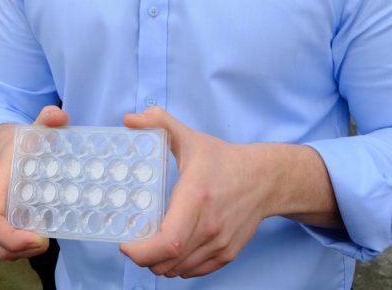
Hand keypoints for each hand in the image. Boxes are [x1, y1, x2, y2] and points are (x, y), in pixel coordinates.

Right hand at [0, 105, 67, 260]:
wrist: (3, 148)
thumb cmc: (18, 143)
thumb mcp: (32, 130)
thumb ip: (46, 120)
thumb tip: (59, 116)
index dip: (10, 236)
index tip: (38, 238)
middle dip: (22, 249)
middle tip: (47, 240)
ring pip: (4, 247)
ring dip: (26, 250)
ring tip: (49, 237)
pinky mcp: (7, 222)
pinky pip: (12, 243)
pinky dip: (28, 245)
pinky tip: (47, 232)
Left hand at [119, 107, 269, 278]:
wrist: (265, 178)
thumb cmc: (224, 160)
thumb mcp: (190, 137)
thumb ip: (159, 123)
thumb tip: (129, 119)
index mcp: (196, 198)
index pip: (167, 242)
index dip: (141, 251)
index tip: (126, 243)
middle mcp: (209, 226)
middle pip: (168, 262)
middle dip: (144, 259)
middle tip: (135, 243)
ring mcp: (220, 243)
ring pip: (179, 270)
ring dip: (160, 264)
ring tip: (151, 247)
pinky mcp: (228, 253)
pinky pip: (195, 272)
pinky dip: (179, 267)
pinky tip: (173, 251)